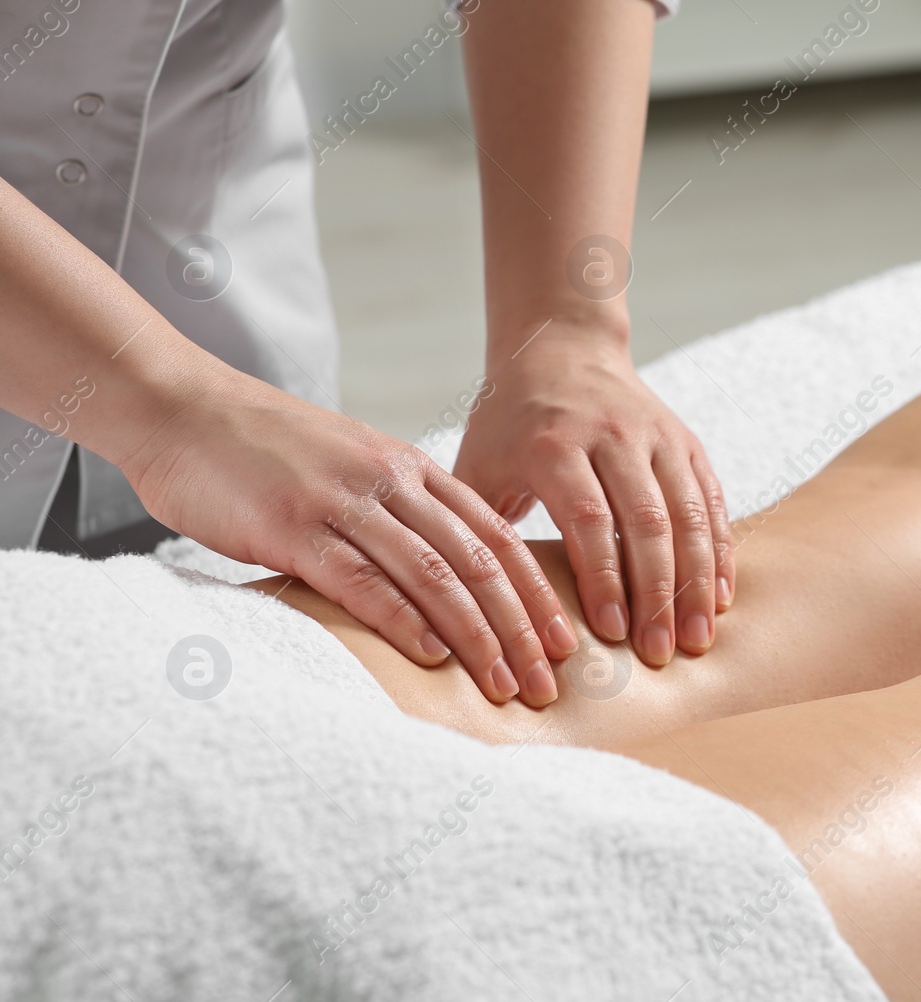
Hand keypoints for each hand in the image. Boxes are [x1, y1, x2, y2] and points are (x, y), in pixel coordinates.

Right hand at [123, 371, 578, 706]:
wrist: (182, 407)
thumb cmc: (265, 449)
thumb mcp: (351, 468)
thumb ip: (397, 512)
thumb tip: (439, 577)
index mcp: (411, 469)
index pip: (496, 536)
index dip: (537, 592)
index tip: (566, 641)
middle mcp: (390, 482)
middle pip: (479, 562)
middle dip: (523, 627)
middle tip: (550, 682)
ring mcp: (343, 502)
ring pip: (434, 574)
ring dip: (477, 636)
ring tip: (506, 684)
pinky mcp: (292, 526)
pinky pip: (362, 578)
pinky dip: (404, 619)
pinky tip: (434, 656)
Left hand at [451, 332, 734, 666]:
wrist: (560, 348)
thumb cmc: (509, 422)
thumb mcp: (478, 464)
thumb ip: (478, 528)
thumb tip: (474, 611)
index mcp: (555, 442)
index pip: (589, 517)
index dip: (604, 577)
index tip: (611, 632)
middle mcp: (612, 434)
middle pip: (648, 520)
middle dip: (658, 593)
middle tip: (661, 653)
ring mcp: (656, 435)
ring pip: (689, 512)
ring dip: (696, 580)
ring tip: (698, 638)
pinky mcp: (684, 441)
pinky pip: (711, 499)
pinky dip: (718, 550)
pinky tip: (719, 595)